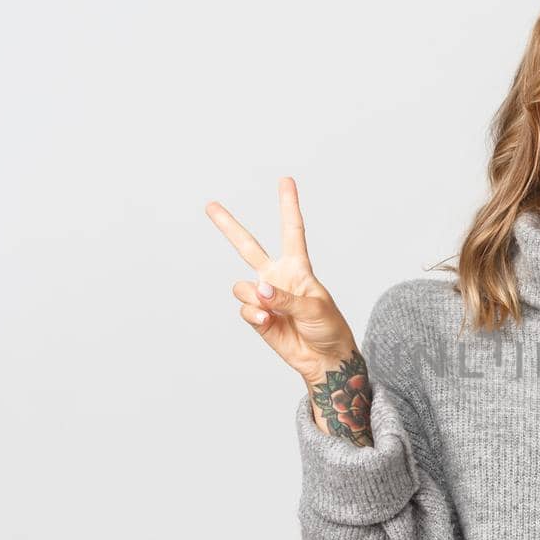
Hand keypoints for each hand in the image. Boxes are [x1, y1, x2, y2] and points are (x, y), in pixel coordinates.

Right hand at [205, 176, 358, 382]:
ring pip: (242, 287)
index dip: (288, 205)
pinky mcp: (257, 317)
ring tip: (272, 312)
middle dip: (228, 226)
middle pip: (248, 247)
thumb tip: (257, 288)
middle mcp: (277, 278)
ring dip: (254, 298)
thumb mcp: (314, 307)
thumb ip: (285, 296)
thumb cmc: (328, 328)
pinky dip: (254, 316)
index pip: (292, 230)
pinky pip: (244, 309)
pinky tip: (268, 323)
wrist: (325, 359)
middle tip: (210, 205)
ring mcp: (264, 297)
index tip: (285, 180)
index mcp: (298, 268)